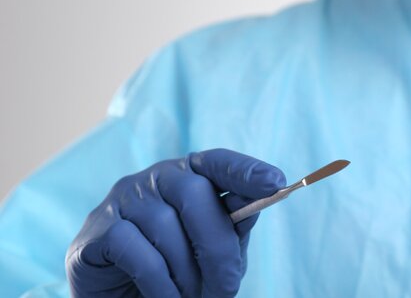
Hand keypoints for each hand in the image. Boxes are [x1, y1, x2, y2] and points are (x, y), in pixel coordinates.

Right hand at [66, 149, 285, 297]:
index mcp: (189, 176)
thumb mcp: (214, 250)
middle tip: (227, 288)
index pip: (218, 162)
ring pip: (164, 225)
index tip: (276, 182)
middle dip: (217, 245)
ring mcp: (121, 200)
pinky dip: (158, 281)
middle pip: (193, 192)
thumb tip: (260, 201)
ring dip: (186, 272)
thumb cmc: (177, 270)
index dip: (246, 170)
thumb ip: (234, 226)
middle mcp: (154, 178)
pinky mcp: (96, 230)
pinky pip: (134, 250)